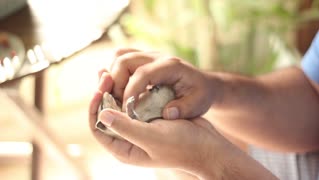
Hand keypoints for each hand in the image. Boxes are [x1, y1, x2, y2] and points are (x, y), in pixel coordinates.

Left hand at [89, 72, 224, 177]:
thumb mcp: (152, 138)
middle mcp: (128, 140)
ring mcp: (139, 128)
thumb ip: (126, 128)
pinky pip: (132, 103)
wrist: (207, 144)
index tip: (98, 90)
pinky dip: (128, 90)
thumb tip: (101, 115)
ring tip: (109, 73)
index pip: (99, 130)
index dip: (95, 109)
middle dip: (103, 96)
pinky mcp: (149, 119)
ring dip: (114, 90)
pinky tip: (127, 77)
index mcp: (125, 150)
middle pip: (107, 116)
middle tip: (103, 75)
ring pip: (119, 107)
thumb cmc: (182, 146)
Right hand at [101, 48, 222, 118]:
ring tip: (118, 97)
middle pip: (124, 60)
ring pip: (120, 56)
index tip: (126, 110)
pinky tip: (121, 90)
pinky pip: (122, 59)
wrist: (203, 83)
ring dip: (113, 77)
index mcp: (170, 66)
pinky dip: (116, 73)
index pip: (142, 73)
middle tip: (118, 104)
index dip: (130, 91)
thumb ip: (184, 109)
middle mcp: (157, 56)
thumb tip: (167, 114)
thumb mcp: (198, 104)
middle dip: (116, 83)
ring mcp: (149, 55)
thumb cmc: (200, 95)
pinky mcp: (143, 59)